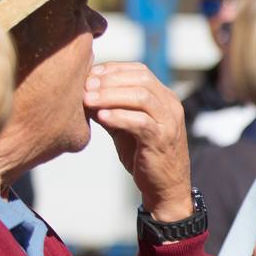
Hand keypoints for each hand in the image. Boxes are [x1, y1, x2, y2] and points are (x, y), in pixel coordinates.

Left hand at [83, 62, 192, 221]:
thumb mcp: (126, 126)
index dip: (113, 69)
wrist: (164, 186)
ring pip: (141, 97)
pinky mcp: (162, 139)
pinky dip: (118, 116)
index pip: (139, 70)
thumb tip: (84, 91)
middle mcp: (171, 105)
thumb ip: (111, 108)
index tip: (89, 76)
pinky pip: (140, 122)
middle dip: (109, 80)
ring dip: (110, 96)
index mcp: (164, 97)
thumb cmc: (143, 154)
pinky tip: (101, 117)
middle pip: (141, 79)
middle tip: (85, 86)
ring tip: (87, 100)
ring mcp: (169, 122)